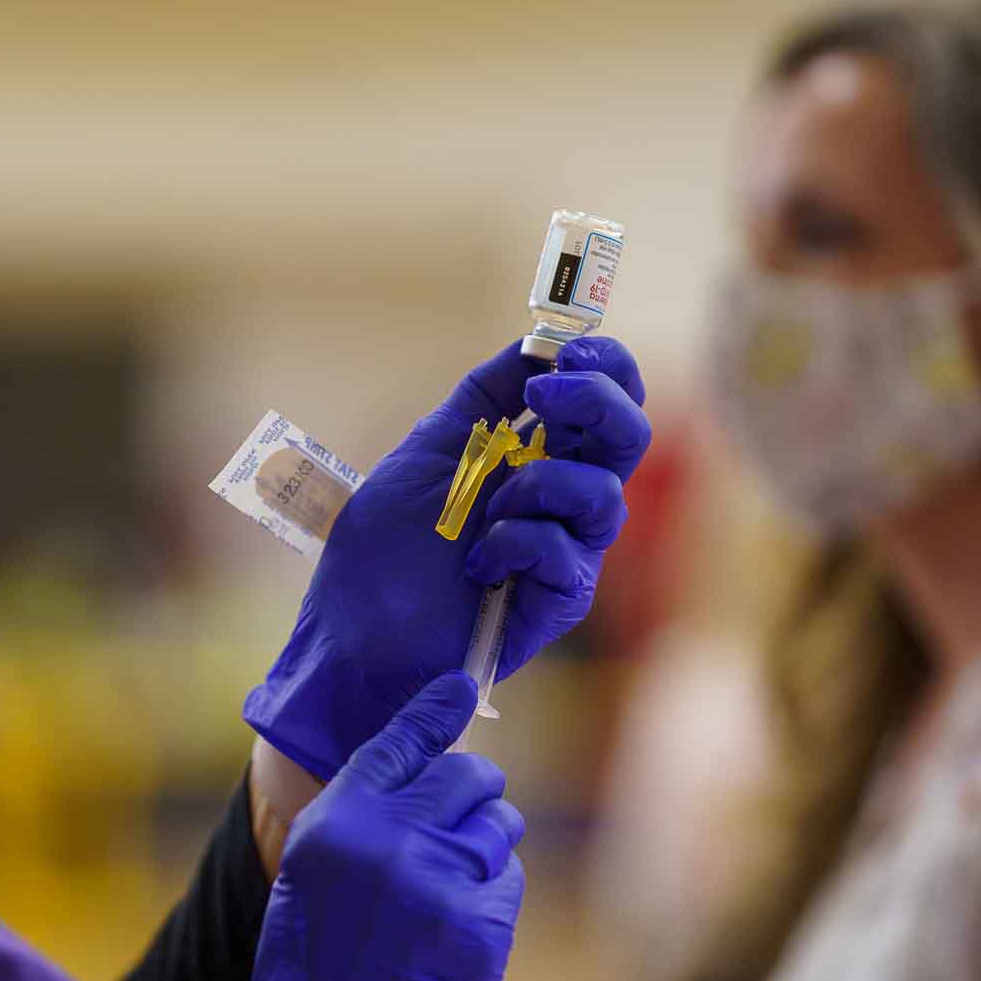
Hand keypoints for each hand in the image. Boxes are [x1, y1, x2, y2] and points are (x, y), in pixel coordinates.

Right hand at [191, 673, 524, 980]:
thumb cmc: (307, 980)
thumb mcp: (308, 881)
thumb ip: (358, 819)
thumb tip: (418, 773)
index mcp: (335, 824)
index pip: (399, 741)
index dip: (436, 711)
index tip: (460, 688)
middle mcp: (389, 841)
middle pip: (468, 777)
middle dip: (471, 792)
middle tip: (458, 821)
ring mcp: (441, 884)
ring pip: (497, 828)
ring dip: (482, 848)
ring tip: (443, 895)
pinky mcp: (482, 930)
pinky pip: (506, 883)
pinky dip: (489, 900)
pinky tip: (452, 935)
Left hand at [245, 337, 649, 779]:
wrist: (351, 637)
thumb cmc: (380, 553)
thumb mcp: (428, 452)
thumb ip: (484, 398)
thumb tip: (536, 343)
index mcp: (534, 457)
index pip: (604, 402)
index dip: (606, 368)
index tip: (572, 349)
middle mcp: (559, 501)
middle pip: (628, 438)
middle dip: (596, 404)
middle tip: (544, 397)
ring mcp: (564, 553)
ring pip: (605, 498)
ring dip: (539, 487)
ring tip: (483, 514)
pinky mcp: (557, 603)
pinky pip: (569, 556)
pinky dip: (518, 546)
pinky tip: (478, 569)